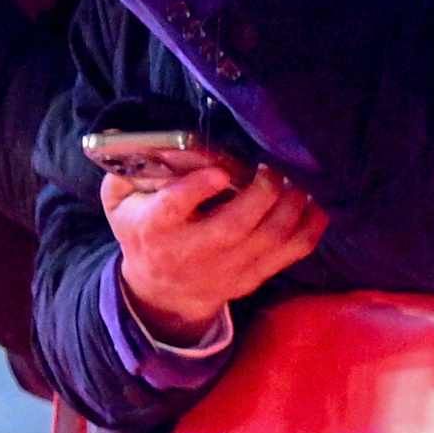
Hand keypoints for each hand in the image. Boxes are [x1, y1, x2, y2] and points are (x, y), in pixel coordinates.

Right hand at [106, 156, 327, 340]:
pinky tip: (312, 204)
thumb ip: (131, 170)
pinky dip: (309, 228)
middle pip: (233, 227)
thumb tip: (162, 143)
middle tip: (270, 170)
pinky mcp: (251, 278)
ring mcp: (225, 270)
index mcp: (155, 228)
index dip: (196, 190)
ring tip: (294, 182)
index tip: (220, 171)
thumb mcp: (121, 201)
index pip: (172, 210)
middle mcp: (191, 252)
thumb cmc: (144, 230)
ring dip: (291, 206)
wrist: (162, 289)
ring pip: (269, 240)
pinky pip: (291, 254)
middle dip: (261, 193)